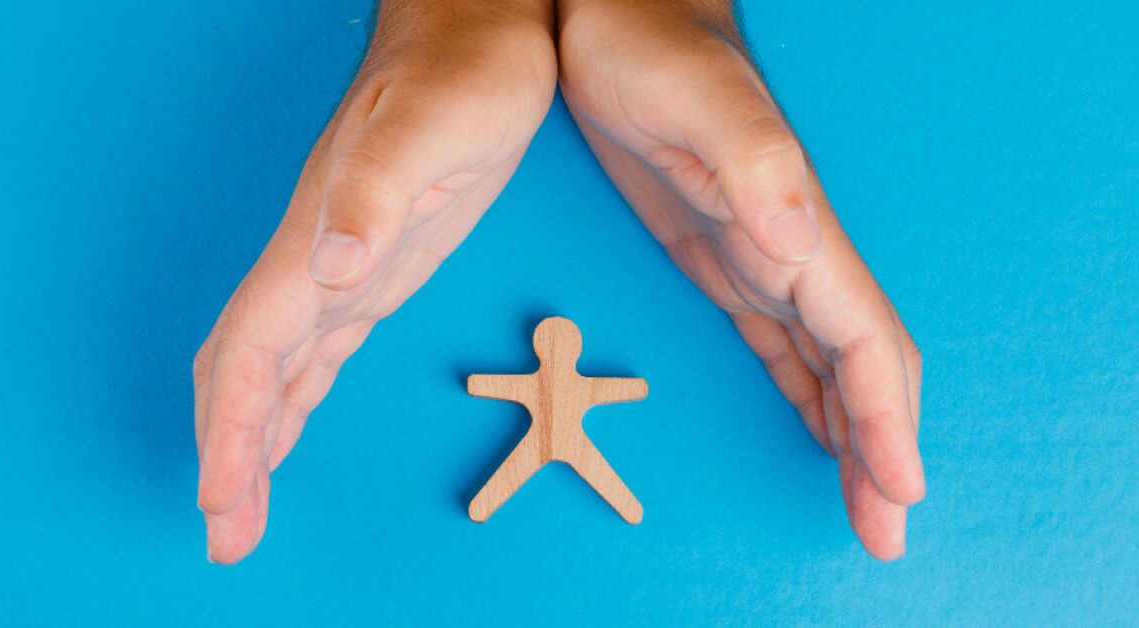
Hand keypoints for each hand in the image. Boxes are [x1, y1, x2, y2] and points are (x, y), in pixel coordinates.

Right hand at [194, 0, 556, 563]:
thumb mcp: (433, 127)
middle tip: (226, 533)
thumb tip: (331, 268)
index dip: (232, 425)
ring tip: (241, 505)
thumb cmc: (462, 73)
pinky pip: (318, 349)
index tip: (221, 497)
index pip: (255, 349)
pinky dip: (295, 400)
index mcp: (319, 237)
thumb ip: (376, 194)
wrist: (475, 32)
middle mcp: (319, 260)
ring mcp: (344, 266)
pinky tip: (288, 429)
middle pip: (250, 371)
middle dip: (231, 452)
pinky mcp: (377, 266)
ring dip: (256, 438)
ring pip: (279, 368)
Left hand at [557, 0, 923, 558]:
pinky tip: (816, 428)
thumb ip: (754, 166)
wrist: (619, 14)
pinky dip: (807, 394)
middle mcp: (791, 252)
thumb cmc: (648, 45)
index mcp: (794, 228)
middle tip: (886, 533)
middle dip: (880, 449)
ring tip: (866, 503)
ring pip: (826, 364)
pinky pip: (782, 343)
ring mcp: (761, 257)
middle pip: (858, 367)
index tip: (899, 489)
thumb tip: (802, 248)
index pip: (863, 341)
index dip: (886, 418)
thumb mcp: (694, 98)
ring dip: (851, 435)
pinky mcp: (723, 258)